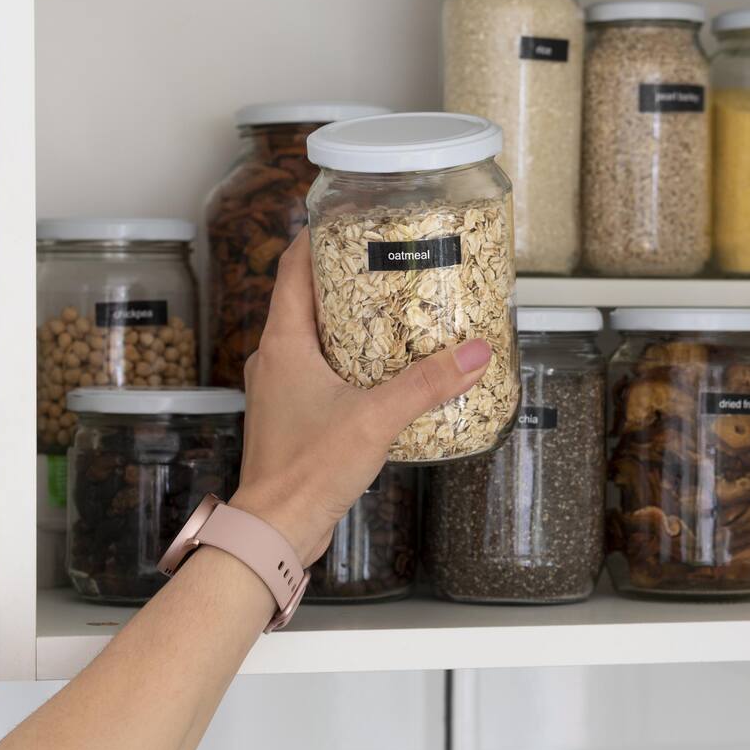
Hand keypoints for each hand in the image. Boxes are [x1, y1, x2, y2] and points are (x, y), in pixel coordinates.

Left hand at [228, 232, 492, 563]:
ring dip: (351, 324)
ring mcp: (282, 388)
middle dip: (348, 280)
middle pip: (308, 299)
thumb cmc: (305, 472)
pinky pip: (321, 372)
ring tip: (396, 315)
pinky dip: (350, 362)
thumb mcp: (376, 418)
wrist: (275, 530)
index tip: (350, 219)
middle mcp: (275, 359)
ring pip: (315, 338)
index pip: (294, 268)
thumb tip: (473, 354)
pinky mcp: (294, 416)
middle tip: (390, 265)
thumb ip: (427, 384)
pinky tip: (385, 373)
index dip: (319, 238)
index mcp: (283, 343)